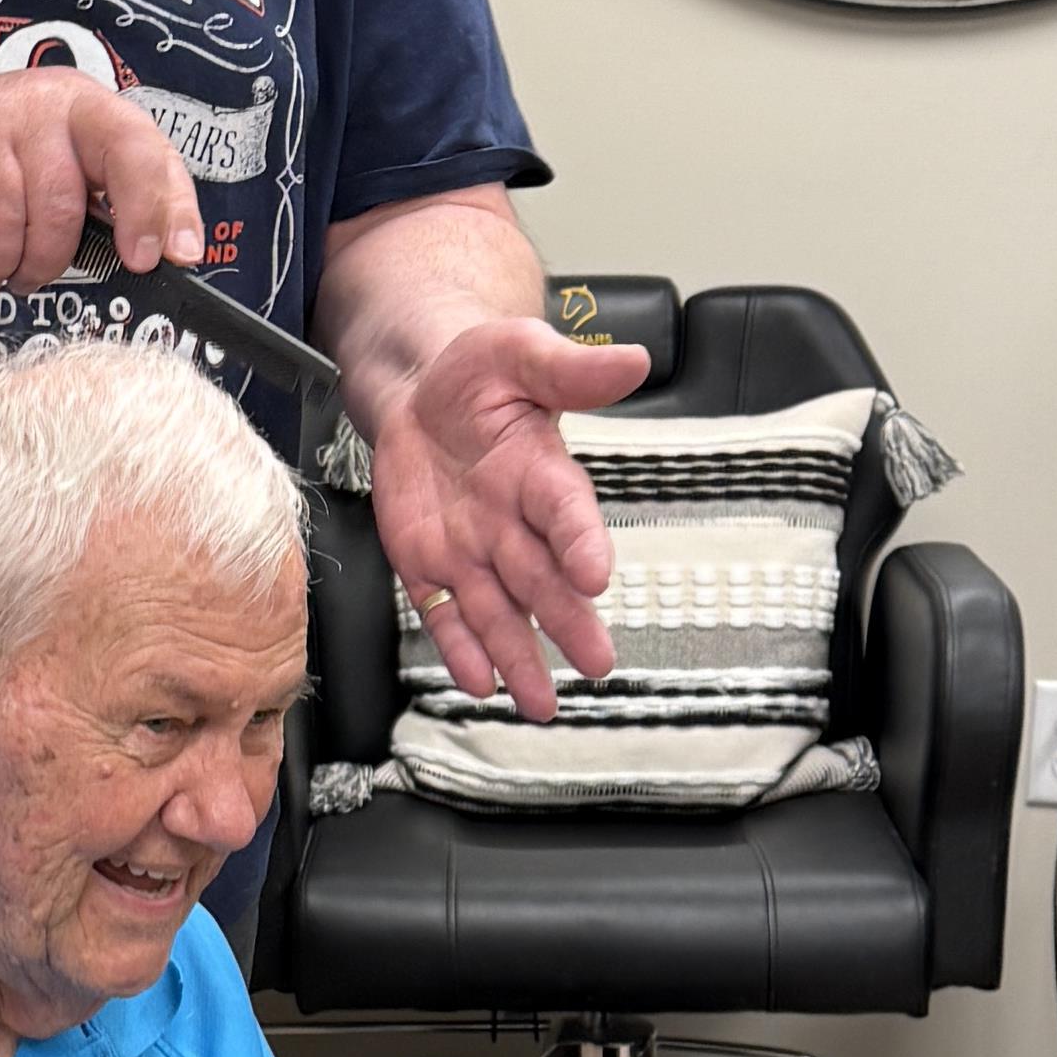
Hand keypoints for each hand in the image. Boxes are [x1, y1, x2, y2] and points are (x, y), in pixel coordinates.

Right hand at [0, 63, 203, 288]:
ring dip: (41, 262)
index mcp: (91, 109)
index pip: (151, 149)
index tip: (183, 253)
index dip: (174, 203)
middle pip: (125, 153)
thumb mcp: (46, 173)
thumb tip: (146, 257)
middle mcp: (60, 101)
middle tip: (133, 264)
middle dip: (140, 215)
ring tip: (21, 274)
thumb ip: (92, 201)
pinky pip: (1, 221)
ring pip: (56, 208)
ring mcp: (13, 116)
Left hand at [367, 309, 651, 719]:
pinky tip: (479, 683)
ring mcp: (473, 551)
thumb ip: (569, 367)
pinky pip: (445, 614)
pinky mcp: (429, 567)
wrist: (420, 394)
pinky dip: (460, 650)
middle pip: (543, 578)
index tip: (596, 574)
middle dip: (568, 621)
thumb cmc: (477, 375)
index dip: (581, 541)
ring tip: (541, 703)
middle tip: (597, 661)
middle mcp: (514, 523)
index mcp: (540, 472)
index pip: (566, 511)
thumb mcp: (517, 353)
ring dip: (520, 658)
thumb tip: (635, 361)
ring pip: (500, 612)